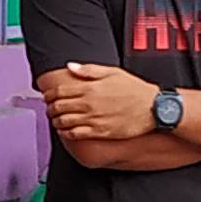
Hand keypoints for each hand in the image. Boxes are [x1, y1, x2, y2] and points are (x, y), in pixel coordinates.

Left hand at [37, 63, 160, 143]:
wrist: (152, 108)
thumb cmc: (135, 90)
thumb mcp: (112, 72)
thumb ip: (88, 70)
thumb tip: (70, 66)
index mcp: (90, 87)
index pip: (60, 91)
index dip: (49, 94)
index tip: (47, 95)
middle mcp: (89, 104)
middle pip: (59, 107)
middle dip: (50, 108)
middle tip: (50, 108)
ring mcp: (94, 119)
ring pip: (64, 122)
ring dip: (56, 121)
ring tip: (56, 120)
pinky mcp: (100, 132)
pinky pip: (76, 134)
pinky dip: (66, 133)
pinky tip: (66, 131)